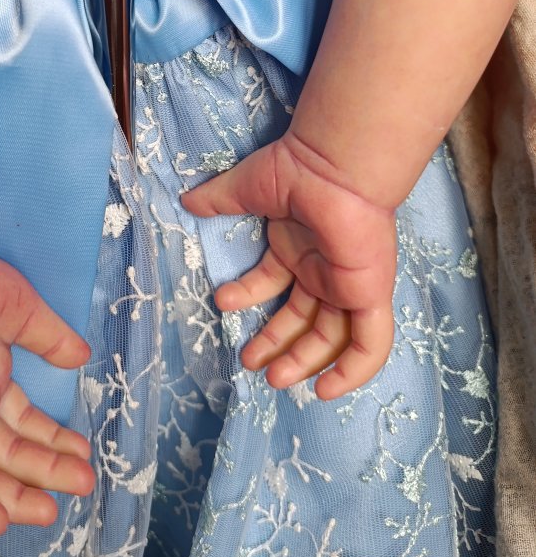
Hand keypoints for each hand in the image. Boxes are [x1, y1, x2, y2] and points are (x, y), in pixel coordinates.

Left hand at [0, 241, 94, 533]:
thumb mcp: (23, 313)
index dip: (53, 442)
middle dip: (43, 472)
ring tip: (51, 510)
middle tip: (82, 484)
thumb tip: (81, 358)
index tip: (82, 452)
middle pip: (6, 455)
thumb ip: (50, 339)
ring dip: (13, 496)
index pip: (23, 425)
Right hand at [181, 130, 396, 399]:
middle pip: (302, 319)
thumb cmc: (294, 171)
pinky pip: (369, 345)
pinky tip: (324, 390)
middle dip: (275, 343)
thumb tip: (186, 202)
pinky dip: (351, 372)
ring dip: (304, 362)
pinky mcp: (369, 295)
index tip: (222, 304)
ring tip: (274, 378)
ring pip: (331, 337)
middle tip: (250, 362)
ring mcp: (348, 284)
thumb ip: (216, 199)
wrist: (334, 167)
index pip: (272, 282)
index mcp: (297, 246)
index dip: (247, 296)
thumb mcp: (246, 188)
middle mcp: (323, 269)